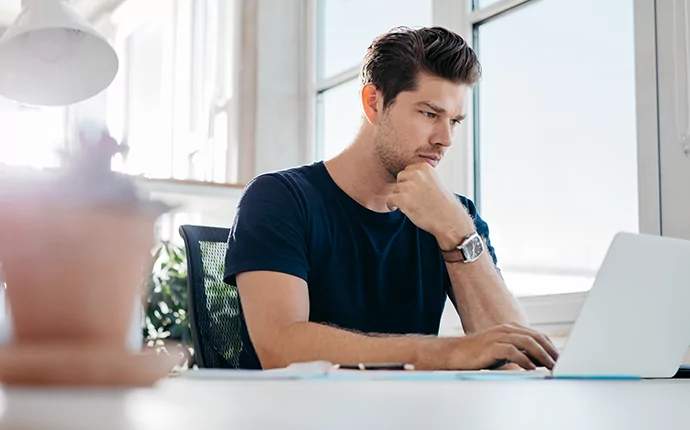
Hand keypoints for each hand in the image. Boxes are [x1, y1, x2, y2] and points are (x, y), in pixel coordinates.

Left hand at [386, 163, 471, 244]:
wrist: (448, 220)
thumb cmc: (443, 204)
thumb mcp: (435, 182)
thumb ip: (422, 177)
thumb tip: (408, 178)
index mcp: (424, 167)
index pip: (408, 170)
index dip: (410, 181)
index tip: (414, 190)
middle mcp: (416, 174)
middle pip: (400, 178)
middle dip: (403, 188)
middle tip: (412, 198)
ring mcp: (408, 186)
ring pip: (395, 190)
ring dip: (400, 198)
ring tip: (411, 205)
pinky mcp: (402, 199)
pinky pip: (389, 199)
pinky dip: (391, 205)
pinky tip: (397, 209)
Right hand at [442, 323, 558, 370]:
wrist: (455, 354)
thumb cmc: (480, 355)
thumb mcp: (503, 351)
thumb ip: (520, 352)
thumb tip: (540, 360)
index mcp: (510, 329)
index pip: (537, 335)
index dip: (550, 346)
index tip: (559, 358)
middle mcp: (506, 329)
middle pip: (534, 337)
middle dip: (549, 350)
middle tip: (559, 363)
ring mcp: (498, 336)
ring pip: (526, 342)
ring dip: (541, 354)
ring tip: (549, 365)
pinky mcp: (491, 346)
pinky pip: (511, 351)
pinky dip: (523, 359)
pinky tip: (530, 367)